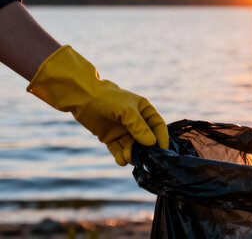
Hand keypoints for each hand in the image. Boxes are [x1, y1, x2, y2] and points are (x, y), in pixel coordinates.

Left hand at [27, 45, 168, 165]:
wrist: (83, 98)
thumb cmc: (108, 99)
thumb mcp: (127, 111)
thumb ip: (139, 127)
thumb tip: (152, 143)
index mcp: (143, 110)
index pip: (157, 126)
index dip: (161, 137)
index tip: (163, 151)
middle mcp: (135, 121)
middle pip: (145, 139)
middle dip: (144, 149)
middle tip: (143, 158)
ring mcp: (122, 130)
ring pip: (131, 146)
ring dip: (131, 154)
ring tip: (128, 157)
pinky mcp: (110, 137)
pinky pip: (118, 149)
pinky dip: (120, 156)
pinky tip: (121, 160)